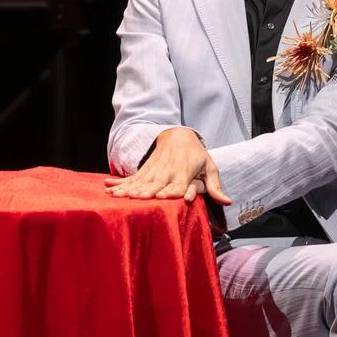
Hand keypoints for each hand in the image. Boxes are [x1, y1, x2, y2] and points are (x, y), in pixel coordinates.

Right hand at [104, 127, 231, 203]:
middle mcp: (167, 172)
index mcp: (184, 172)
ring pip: (140, 182)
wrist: (178, 135)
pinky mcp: (144, 171)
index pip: (177, 184)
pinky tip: (108, 188)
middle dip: (146, 191)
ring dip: (128, 189)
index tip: (163, 197)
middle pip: (155, 184)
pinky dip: (119, 183)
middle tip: (137, 198)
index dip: (171, 191)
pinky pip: (131, 179)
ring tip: (116, 196)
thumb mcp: (210, 168)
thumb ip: (216, 186)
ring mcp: (153, 171)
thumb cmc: (197, 156)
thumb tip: (227, 201)